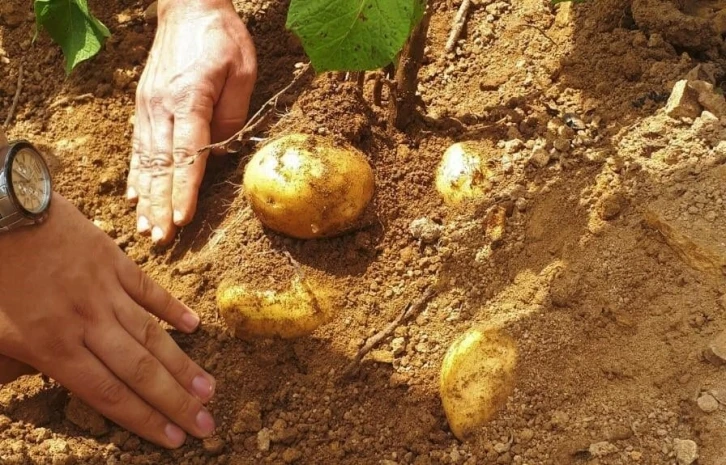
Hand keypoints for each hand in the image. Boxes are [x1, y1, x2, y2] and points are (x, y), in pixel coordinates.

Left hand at [0, 194, 216, 447]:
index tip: (174, 440)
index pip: (108, 394)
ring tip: (209, 388)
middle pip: (140, 371)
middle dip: (176, 403)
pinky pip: (148, 290)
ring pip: (151, 335)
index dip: (144, 419)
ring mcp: (104, 291)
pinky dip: (171, 308)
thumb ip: (21, 366)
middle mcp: (88, 324)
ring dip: (182, 365)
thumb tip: (45, 387)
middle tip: (208, 425)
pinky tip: (193, 326)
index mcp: (54, 347)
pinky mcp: (112, 261)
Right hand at [127, 0, 256, 244]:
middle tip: (161, 238)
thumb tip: (222, 151)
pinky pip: (138, 147)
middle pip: (160, 165)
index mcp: (189, 98)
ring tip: (146, 228)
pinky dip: (136, 175)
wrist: (188, 8)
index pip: (187, 153)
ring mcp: (148, 107)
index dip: (184, 189)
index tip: (182, 218)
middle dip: (161, 204)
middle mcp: (162, 106)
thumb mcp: (242, 71)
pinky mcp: (144, 106)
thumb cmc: (221, 38)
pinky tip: (134, 197)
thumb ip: (233, 115)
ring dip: (146, 198)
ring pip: (145, 161)